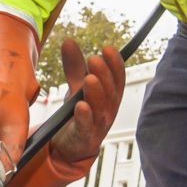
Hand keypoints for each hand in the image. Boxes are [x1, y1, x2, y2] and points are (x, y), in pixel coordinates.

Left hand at [46, 39, 123, 164]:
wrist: (70, 145)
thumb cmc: (80, 114)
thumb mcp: (77, 87)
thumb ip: (75, 66)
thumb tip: (69, 41)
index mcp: (110, 95)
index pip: (117, 77)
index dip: (115, 63)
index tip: (107, 49)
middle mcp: (108, 109)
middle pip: (111, 91)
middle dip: (104, 74)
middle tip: (94, 59)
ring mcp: (99, 124)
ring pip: (101, 108)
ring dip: (96, 93)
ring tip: (89, 79)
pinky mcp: (85, 137)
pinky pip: (87, 126)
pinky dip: (85, 116)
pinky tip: (80, 106)